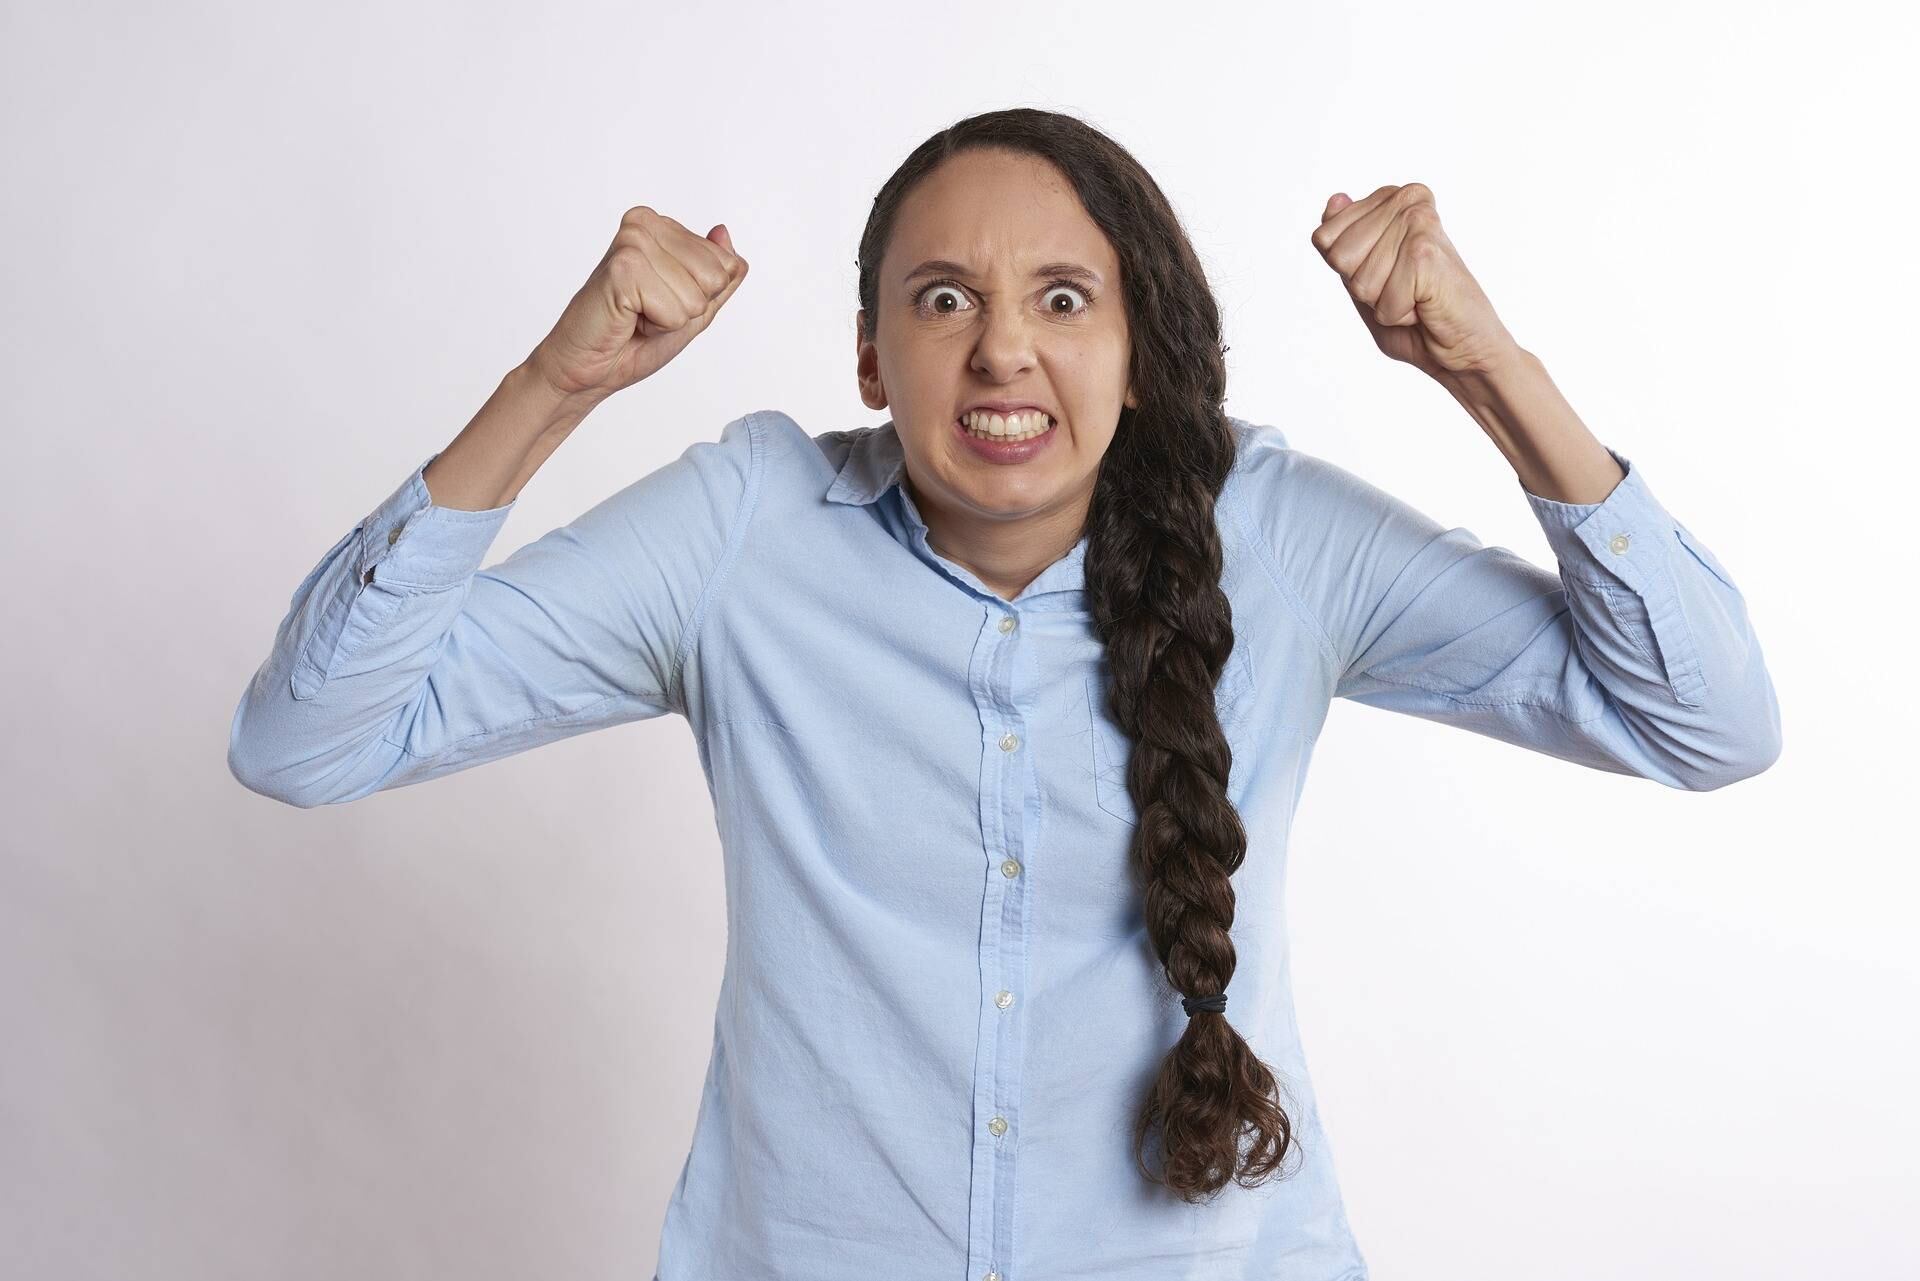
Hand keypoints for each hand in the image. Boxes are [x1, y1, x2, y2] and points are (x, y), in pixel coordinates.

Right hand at [528, 206, 748, 400]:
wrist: (590, 368)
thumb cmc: (634, 339)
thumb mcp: (694, 308)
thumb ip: (718, 274)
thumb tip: (723, 233)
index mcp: (662, 227)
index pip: (727, 264)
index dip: (702, 298)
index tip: (662, 301)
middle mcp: (645, 225)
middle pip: (716, 277)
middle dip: (688, 307)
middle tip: (648, 311)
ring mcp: (633, 243)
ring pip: (697, 296)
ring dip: (671, 318)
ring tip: (637, 315)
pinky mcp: (623, 268)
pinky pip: (675, 311)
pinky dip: (658, 326)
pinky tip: (628, 319)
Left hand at [1311, 184, 1519, 382]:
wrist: (1466, 345)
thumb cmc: (1417, 317)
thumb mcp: (1365, 275)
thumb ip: (1343, 242)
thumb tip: (1334, 200)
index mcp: (1392, 200)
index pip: (1324, 237)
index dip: (1347, 272)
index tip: (1387, 275)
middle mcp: (1407, 201)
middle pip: (1337, 257)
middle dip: (1362, 287)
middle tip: (1403, 289)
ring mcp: (1417, 223)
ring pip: (1357, 280)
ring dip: (1382, 303)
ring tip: (1416, 297)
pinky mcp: (1423, 252)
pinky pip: (1380, 301)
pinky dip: (1397, 315)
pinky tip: (1426, 305)